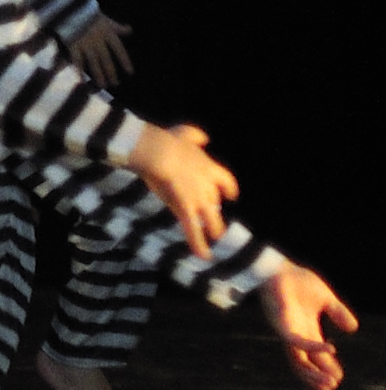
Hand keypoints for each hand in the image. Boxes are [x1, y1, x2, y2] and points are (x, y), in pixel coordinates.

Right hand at [70, 14, 136, 88]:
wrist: (70, 8)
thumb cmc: (88, 14)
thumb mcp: (105, 19)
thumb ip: (117, 27)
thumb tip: (130, 29)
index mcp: (108, 33)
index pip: (119, 50)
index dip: (124, 61)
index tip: (130, 72)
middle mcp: (98, 40)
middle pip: (106, 59)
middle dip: (111, 71)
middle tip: (115, 84)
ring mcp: (85, 44)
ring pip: (93, 62)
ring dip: (98, 74)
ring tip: (103, 85)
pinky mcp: (73, 45)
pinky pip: (77, 60)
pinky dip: (78, 70)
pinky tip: (81, 80)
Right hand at [123, 120, 235, 256]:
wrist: (158, 152)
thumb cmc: (168, 140)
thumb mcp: (184, 133)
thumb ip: (196, 136)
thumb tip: (204, 138)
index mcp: (210, 167)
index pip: (227, 182)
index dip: (229, 190)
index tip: (231, 196)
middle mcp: (209, 186)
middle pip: (218, 204)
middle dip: (219, 214)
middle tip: (219, 225)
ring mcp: (199, 199)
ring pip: (212, 220)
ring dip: (214, 231)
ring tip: (215, 241)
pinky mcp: (186, 209)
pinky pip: (193, 230)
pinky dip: (199, 244)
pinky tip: (204, 256)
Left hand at [260, 263, 354, 389]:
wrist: (278, 268)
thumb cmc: (297, 281)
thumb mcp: (326, 299)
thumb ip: (338, 313)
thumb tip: (353, 329)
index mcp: (305, 330)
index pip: (315, 356)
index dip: (326, 367)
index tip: (338, 378)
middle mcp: (295, 334)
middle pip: (304, 363)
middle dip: (316, 377)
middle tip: (330, 389)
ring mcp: (286, 331)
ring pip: (297, 359)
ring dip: (313, 372)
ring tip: (329, 382)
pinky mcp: (281, 324)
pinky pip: (297, 341)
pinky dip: (314, 347)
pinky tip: (331, 349)